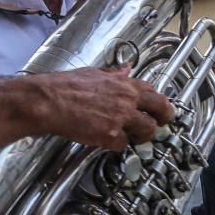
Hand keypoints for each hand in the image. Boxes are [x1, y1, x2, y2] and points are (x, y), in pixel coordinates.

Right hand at [35, 67, 172, 151]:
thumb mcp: (94, 73)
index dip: (159, 101)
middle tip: (162, 124)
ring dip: (143, 136)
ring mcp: (120, 118)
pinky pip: (124, 145)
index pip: (153, 91)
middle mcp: (126, 99)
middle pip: (161, 109)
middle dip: (164, 118)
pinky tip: (110, 141)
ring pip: (148, 130)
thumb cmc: (65, 86)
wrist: (49, 100)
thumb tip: (125, 68)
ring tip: (135, 137)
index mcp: (123, 83)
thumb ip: (114, 73)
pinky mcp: (110, 135)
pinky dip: (118, 146)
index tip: (160, 107)